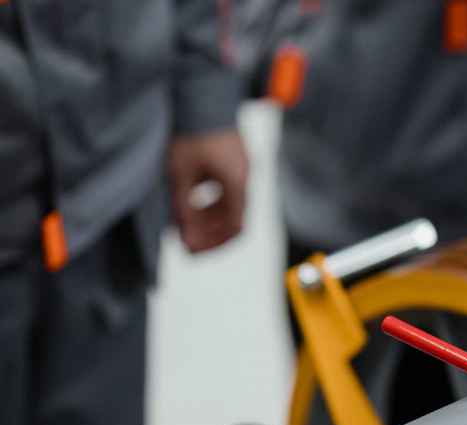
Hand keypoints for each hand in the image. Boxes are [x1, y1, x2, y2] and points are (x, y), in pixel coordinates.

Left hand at [167, 128, 249, 252]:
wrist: (201, 91)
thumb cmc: (190, 131)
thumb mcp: (180, 174)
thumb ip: (185, 210)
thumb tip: (187, 242)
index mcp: (237, 183)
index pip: (235, 227)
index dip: (215, 244)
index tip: (193, 252)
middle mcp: (246, 177)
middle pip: (235, 219)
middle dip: (211, 235)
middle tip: (188, 244)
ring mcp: (244, 167)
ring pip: (233, 206)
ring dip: (212, 220)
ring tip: (189, 225)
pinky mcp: (237, 159)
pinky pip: (230, 190)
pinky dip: (214, 203)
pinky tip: (196, 203)